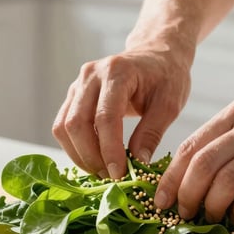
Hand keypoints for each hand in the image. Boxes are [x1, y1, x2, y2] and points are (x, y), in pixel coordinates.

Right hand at [52, 42, 192, 178]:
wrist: (156, 55)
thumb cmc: (166, 77)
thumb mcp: (169, 104)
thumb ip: (152, 133)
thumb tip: (137, 165)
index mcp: (117, 72)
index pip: (105, 117)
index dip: (109, 150)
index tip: (120, 174)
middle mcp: (90, 75)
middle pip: (76, 124)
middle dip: (91, 157)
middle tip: (110, 178)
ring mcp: (78, 84)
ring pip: (63, 127)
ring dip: (79, 155)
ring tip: (102, 172)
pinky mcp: (73, 95)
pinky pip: (63, 125)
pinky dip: (75, 147)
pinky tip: (94, 159)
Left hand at [154, 93, 233, 222]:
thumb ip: (231, 140)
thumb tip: (195, 176)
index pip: (191, 146)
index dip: (170, 177)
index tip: (160, 201)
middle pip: (202, 162)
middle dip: (186, 194)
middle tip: (183, 215)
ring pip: (227, 178)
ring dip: (212, 205)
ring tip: (211, 218)